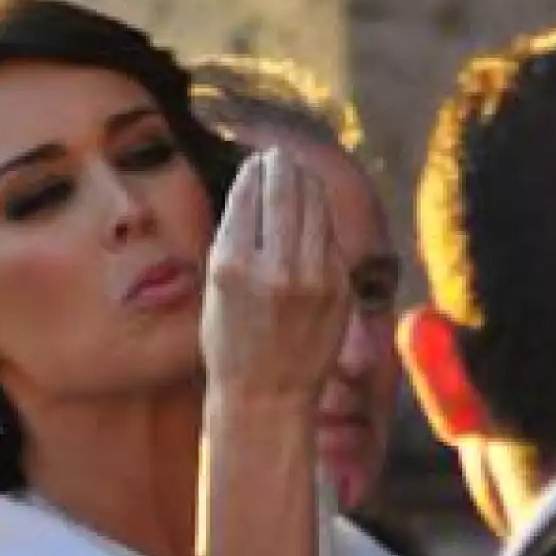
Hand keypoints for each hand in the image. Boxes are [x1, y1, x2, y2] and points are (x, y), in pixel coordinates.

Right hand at [201, 145, 349, 412]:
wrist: (267, 399)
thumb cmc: (232, 342)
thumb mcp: (215, 289)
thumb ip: (235, 238)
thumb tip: (256, 183)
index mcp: (232, 266)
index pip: (249, 194)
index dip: (255, 170)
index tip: (257, 161)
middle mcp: (274, 268)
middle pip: (286, 190)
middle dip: (282, 166)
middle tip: (279, 157)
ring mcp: (312, 278)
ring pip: (315, 205)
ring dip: (305, 182)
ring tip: (297, 173)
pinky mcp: (339, 288)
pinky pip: (330, 235)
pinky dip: (319, 218)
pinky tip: (311, 211)